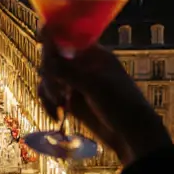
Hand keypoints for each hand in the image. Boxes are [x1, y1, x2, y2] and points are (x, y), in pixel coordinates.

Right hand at [38, 43, 169, 165]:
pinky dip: (49, 103)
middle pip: (53, 58)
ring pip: (49, 78)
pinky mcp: (70, 100)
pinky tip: (56, 115)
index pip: (66, 38)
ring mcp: (75, 82)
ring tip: (58, 105)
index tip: (41, 42)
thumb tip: (44, 57)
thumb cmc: (121, 103)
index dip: (52, 40)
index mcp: (93, 54)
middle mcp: (82, 65)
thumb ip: (68, 71)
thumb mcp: (95, 86)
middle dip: (50, 74)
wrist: (132, 134)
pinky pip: (50, 96)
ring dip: (48, 91)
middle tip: (56, 92)